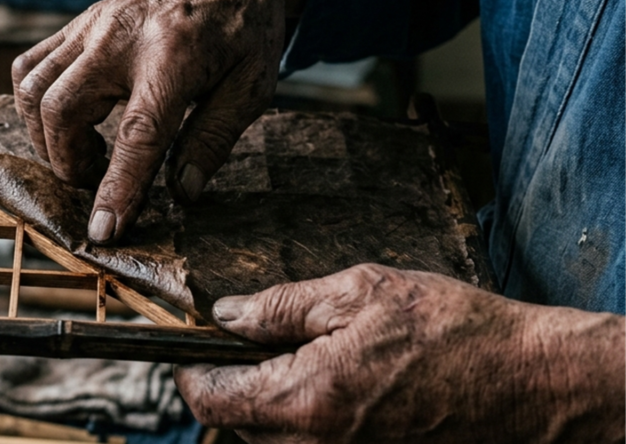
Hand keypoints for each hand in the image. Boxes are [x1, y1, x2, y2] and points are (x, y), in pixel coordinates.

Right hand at [12, 0, 311, 243]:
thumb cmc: (244, 25)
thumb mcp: (252, 85)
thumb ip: (214, 139)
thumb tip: (182, 192)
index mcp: (175, 57)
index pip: (137, 135)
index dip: (117, 188)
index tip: (102, 232)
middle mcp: (120, 39)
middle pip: (62, 111)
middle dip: (69, 163)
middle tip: (99, 180)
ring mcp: (92, 26)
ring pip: (33, 89)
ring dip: (48, 137)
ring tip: (87, 152)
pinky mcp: (78, 23)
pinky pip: (31, 65)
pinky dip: (35, 101)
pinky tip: (69, 118)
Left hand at [175, 264, 625, 442]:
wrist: (530, 385)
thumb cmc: (453, 333)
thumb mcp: (361, 293)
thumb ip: (282, 306)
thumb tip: (228, 314)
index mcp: (307, 400)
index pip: (210, 401)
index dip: (191, 370)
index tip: (191, 347)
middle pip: (236, 424)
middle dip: (231, 382)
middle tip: (252, 342)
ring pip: (269, 440)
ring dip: (266, 402)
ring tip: (302, 358)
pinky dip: (302, 420)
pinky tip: (334, 385)